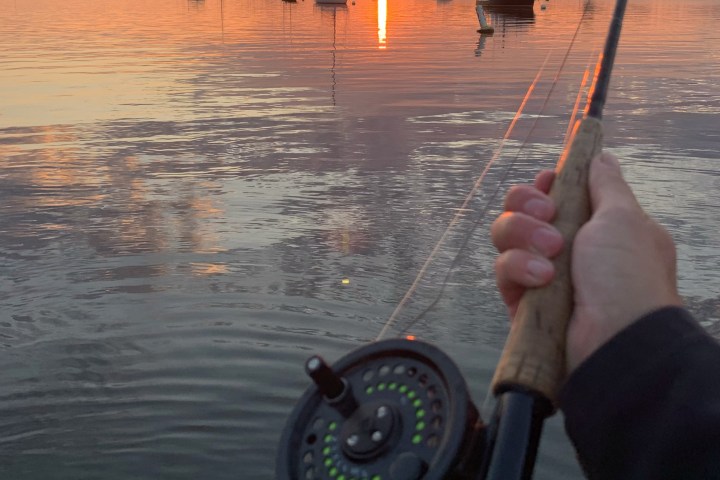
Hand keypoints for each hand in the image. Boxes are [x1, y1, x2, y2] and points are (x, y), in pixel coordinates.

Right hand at [491, 152, 682, 372]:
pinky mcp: (522, 299)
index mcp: (596, 227)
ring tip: (551, 255)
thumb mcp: (624, 218)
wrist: (615, 339)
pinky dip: (518, 269)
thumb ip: (606, 184)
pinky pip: (504, 269)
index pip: (556, 194)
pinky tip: (541, 279)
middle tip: (548, 215)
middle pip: (522, 209)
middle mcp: (567, 248)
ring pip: (506, 235)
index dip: (546, 184)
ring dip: (524, 236)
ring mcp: (542, 273)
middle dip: (528, 206)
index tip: (548, 180)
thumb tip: (600, 157)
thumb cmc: (627, 274)